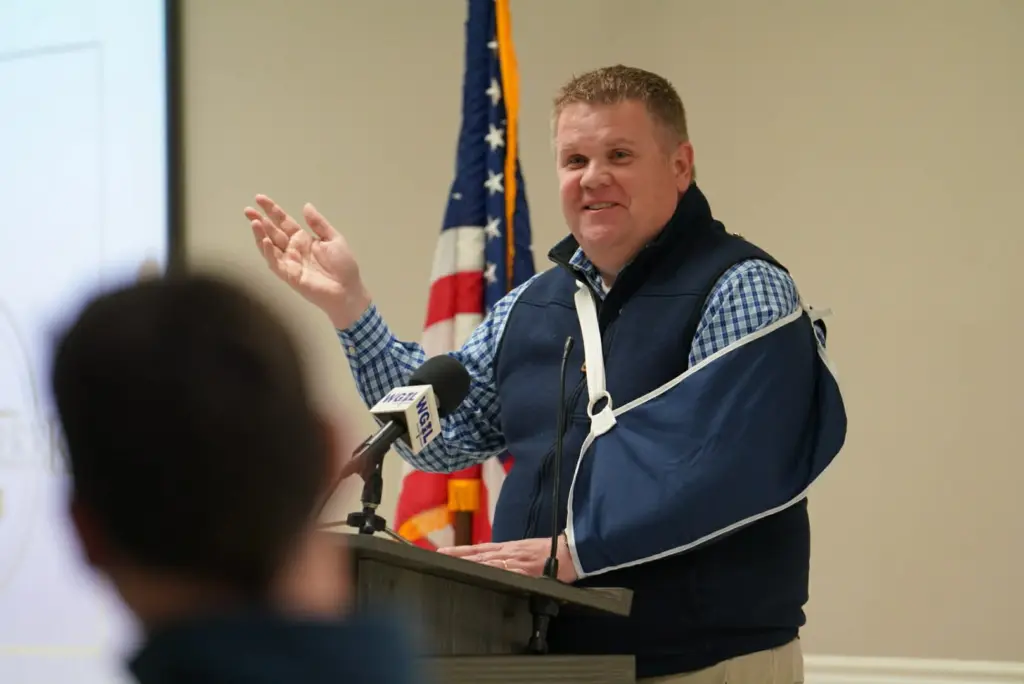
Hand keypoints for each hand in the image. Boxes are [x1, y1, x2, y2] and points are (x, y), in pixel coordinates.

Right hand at [244, 195, 370, 328]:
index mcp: (303, 239)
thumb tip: (306, 205)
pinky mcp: (289, 275)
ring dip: (261, 235)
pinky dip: (269, 253)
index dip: (272, 210)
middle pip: (273, 232)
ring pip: (270, 247)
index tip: (260, 198)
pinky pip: (276, 263)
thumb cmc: (343, 266)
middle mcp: (293, 249)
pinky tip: (265, 241)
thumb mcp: (333, 239)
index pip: (284, 221)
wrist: (348, 290)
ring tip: (254, 222)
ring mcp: (289, 262)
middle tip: (248, 210)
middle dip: (260, 221)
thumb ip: (318, 224)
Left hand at [437, 536, 578, 582]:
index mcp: (508, 548)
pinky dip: (490, 571)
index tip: (442, 552)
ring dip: (467, 562)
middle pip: (478, 554)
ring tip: (449, 562)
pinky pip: (504, 571)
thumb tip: (490, 560)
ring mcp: (515, 561)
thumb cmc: (549, 552)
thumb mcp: (524, 549)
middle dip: (457, 556)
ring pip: (486, 561)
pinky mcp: (525, 570)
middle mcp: (508, 553)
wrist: (570, 553)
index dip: (460, 551)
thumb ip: (507, 555)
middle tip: (438, 556)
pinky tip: (478, 573)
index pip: (478, 549)